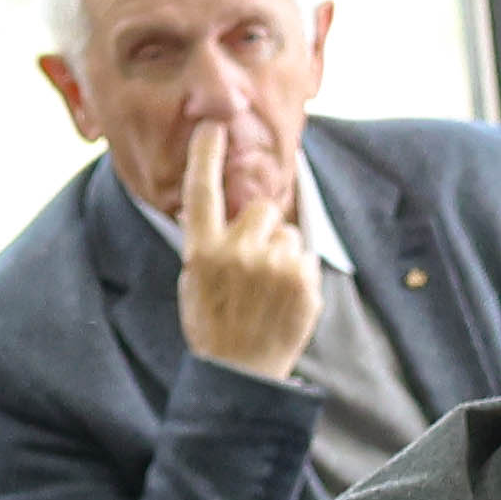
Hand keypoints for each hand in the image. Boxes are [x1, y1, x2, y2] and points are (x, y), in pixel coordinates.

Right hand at [174, 117, 322, 379]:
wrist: (241, 373)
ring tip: (268, 289)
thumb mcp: (195, 282)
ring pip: (288, 233)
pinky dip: (298, 272)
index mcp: (202, 253)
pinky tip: (283, 299)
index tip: (213, 126)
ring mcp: (273, 267)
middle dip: (262, 226)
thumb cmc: (214, 324)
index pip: (201, 192)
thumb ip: (210, 243)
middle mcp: (237, 254)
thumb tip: (228, 210)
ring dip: (281, 252)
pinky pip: (305, 255)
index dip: (205, 157)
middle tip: (253, 261)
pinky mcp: (303, 281)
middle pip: (262, 209)